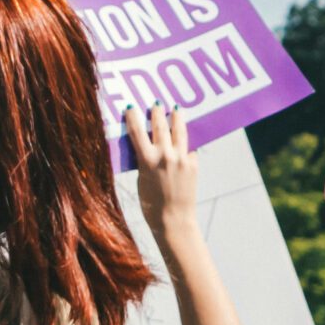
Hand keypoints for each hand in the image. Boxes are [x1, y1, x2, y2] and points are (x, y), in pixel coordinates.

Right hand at [126, 103, 197, 236]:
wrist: (173, 220)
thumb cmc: (151, 203)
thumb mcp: (141, 178)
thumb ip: (145, 160)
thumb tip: (147, 145)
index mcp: (147, 159)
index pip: (137, 130)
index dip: (133, 116)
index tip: (131, 107)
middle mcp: (165, 155)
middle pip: (160, 125)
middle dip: (157, 112)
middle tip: (156, 104)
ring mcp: (181, 158)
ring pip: (179, 130)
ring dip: (176, 117)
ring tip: (176, 109)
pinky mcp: (193, 164)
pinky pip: (189, 148)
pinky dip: (185, 144)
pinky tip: (185, 139)